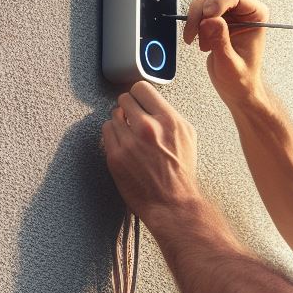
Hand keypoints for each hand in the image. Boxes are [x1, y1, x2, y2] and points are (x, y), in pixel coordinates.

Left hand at [101, 81, 199, 224]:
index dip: (139, 95)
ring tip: (130, 136)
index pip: (142, 88)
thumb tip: (152, 104)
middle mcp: (148, 128)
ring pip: (113, 115)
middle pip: (124, 99)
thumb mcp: (186, 137)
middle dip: (128, 108)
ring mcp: (130, 142)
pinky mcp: (116, 156)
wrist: (173, 204)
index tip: (139, 102)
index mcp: (169, 120)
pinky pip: (106, 132)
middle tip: (133, 119)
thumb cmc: (181, 175)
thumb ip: (168, 117)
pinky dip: (113, 137)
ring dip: (120, 123)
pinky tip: (124, 146)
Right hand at [184, 0, 268, 108]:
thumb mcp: (230, 64)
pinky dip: (194, 24)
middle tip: (197, 34)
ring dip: (196, 20)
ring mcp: (229, 14)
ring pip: (204, 1)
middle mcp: (244, 11)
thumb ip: (221, 41)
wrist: (237, 88)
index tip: (207, 16)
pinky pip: (199, 12)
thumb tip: (210, 20)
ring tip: (202, 43)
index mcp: (256, 17)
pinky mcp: (217, 19)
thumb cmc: (241, 80)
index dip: (218, 1)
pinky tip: (200, 42)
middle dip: (202, 13)